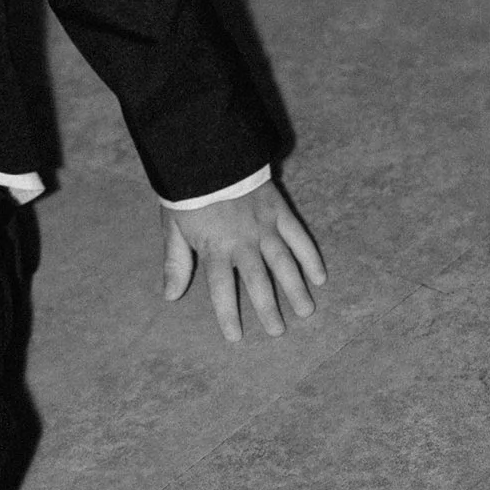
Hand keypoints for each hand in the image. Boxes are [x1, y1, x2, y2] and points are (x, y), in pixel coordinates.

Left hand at [162, 176, 324, 341]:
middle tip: (278, 332)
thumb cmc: (187, 193)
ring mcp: (264, 226)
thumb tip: (170, 296)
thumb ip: (176, 262)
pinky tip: (319, 277)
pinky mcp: (279, 211)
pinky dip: (310, 257)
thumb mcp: (173, 227)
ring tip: (306, 311)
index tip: (235, 337)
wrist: (207, 152)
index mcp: (215, 247)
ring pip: (283, 263)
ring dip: (295, 288)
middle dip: (268, 308)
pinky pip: (299, 237)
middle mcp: (242, 241)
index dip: (228, 314)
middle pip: (258, 281)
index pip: (222, 288)